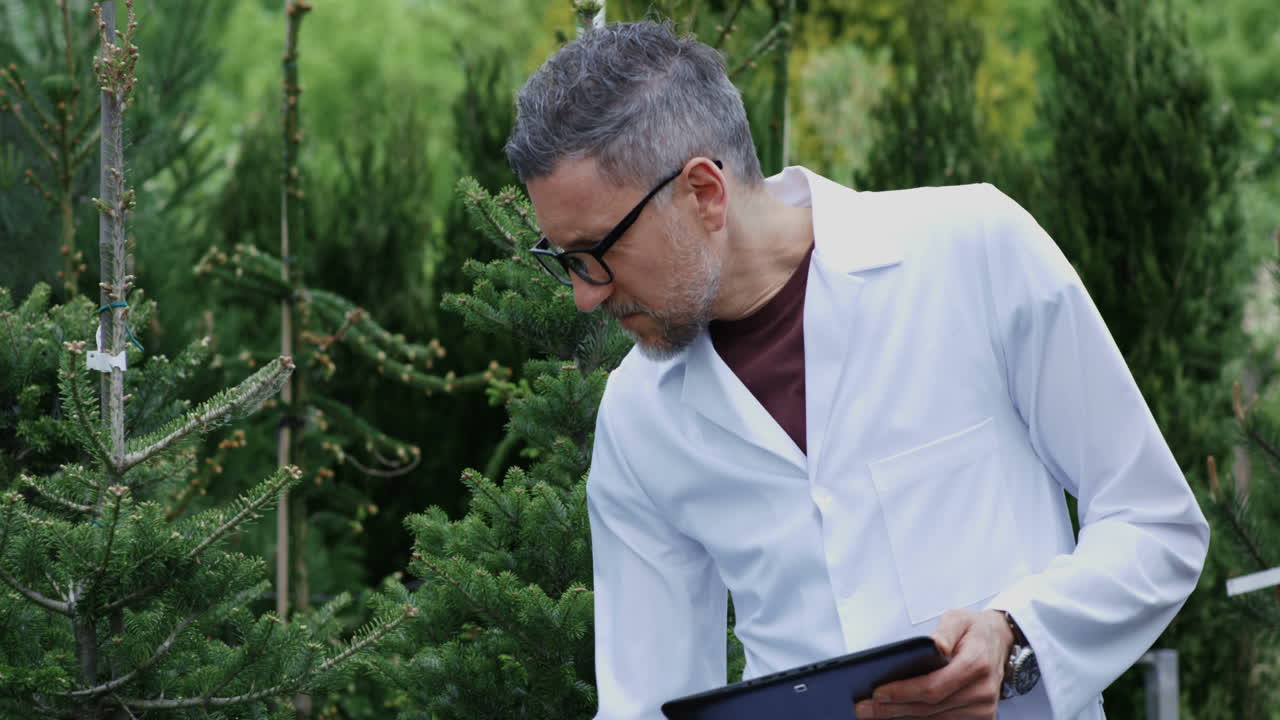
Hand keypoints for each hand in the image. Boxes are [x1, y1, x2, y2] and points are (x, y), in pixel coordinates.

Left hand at [852, 609, 1012, 718]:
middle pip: (930, 708)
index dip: (903, 692)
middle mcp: (982, 691)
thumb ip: (945, 631)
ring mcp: (984, 709)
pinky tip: (898, 716)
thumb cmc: (973, 629)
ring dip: (903, 718)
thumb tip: (933, 645)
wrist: (1000, 641)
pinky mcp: (982, 718)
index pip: (933, 687)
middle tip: (863, 709)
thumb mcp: (958, 618)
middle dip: (893, 709)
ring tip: (874, 713)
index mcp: (976, 664)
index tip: (877, 693)